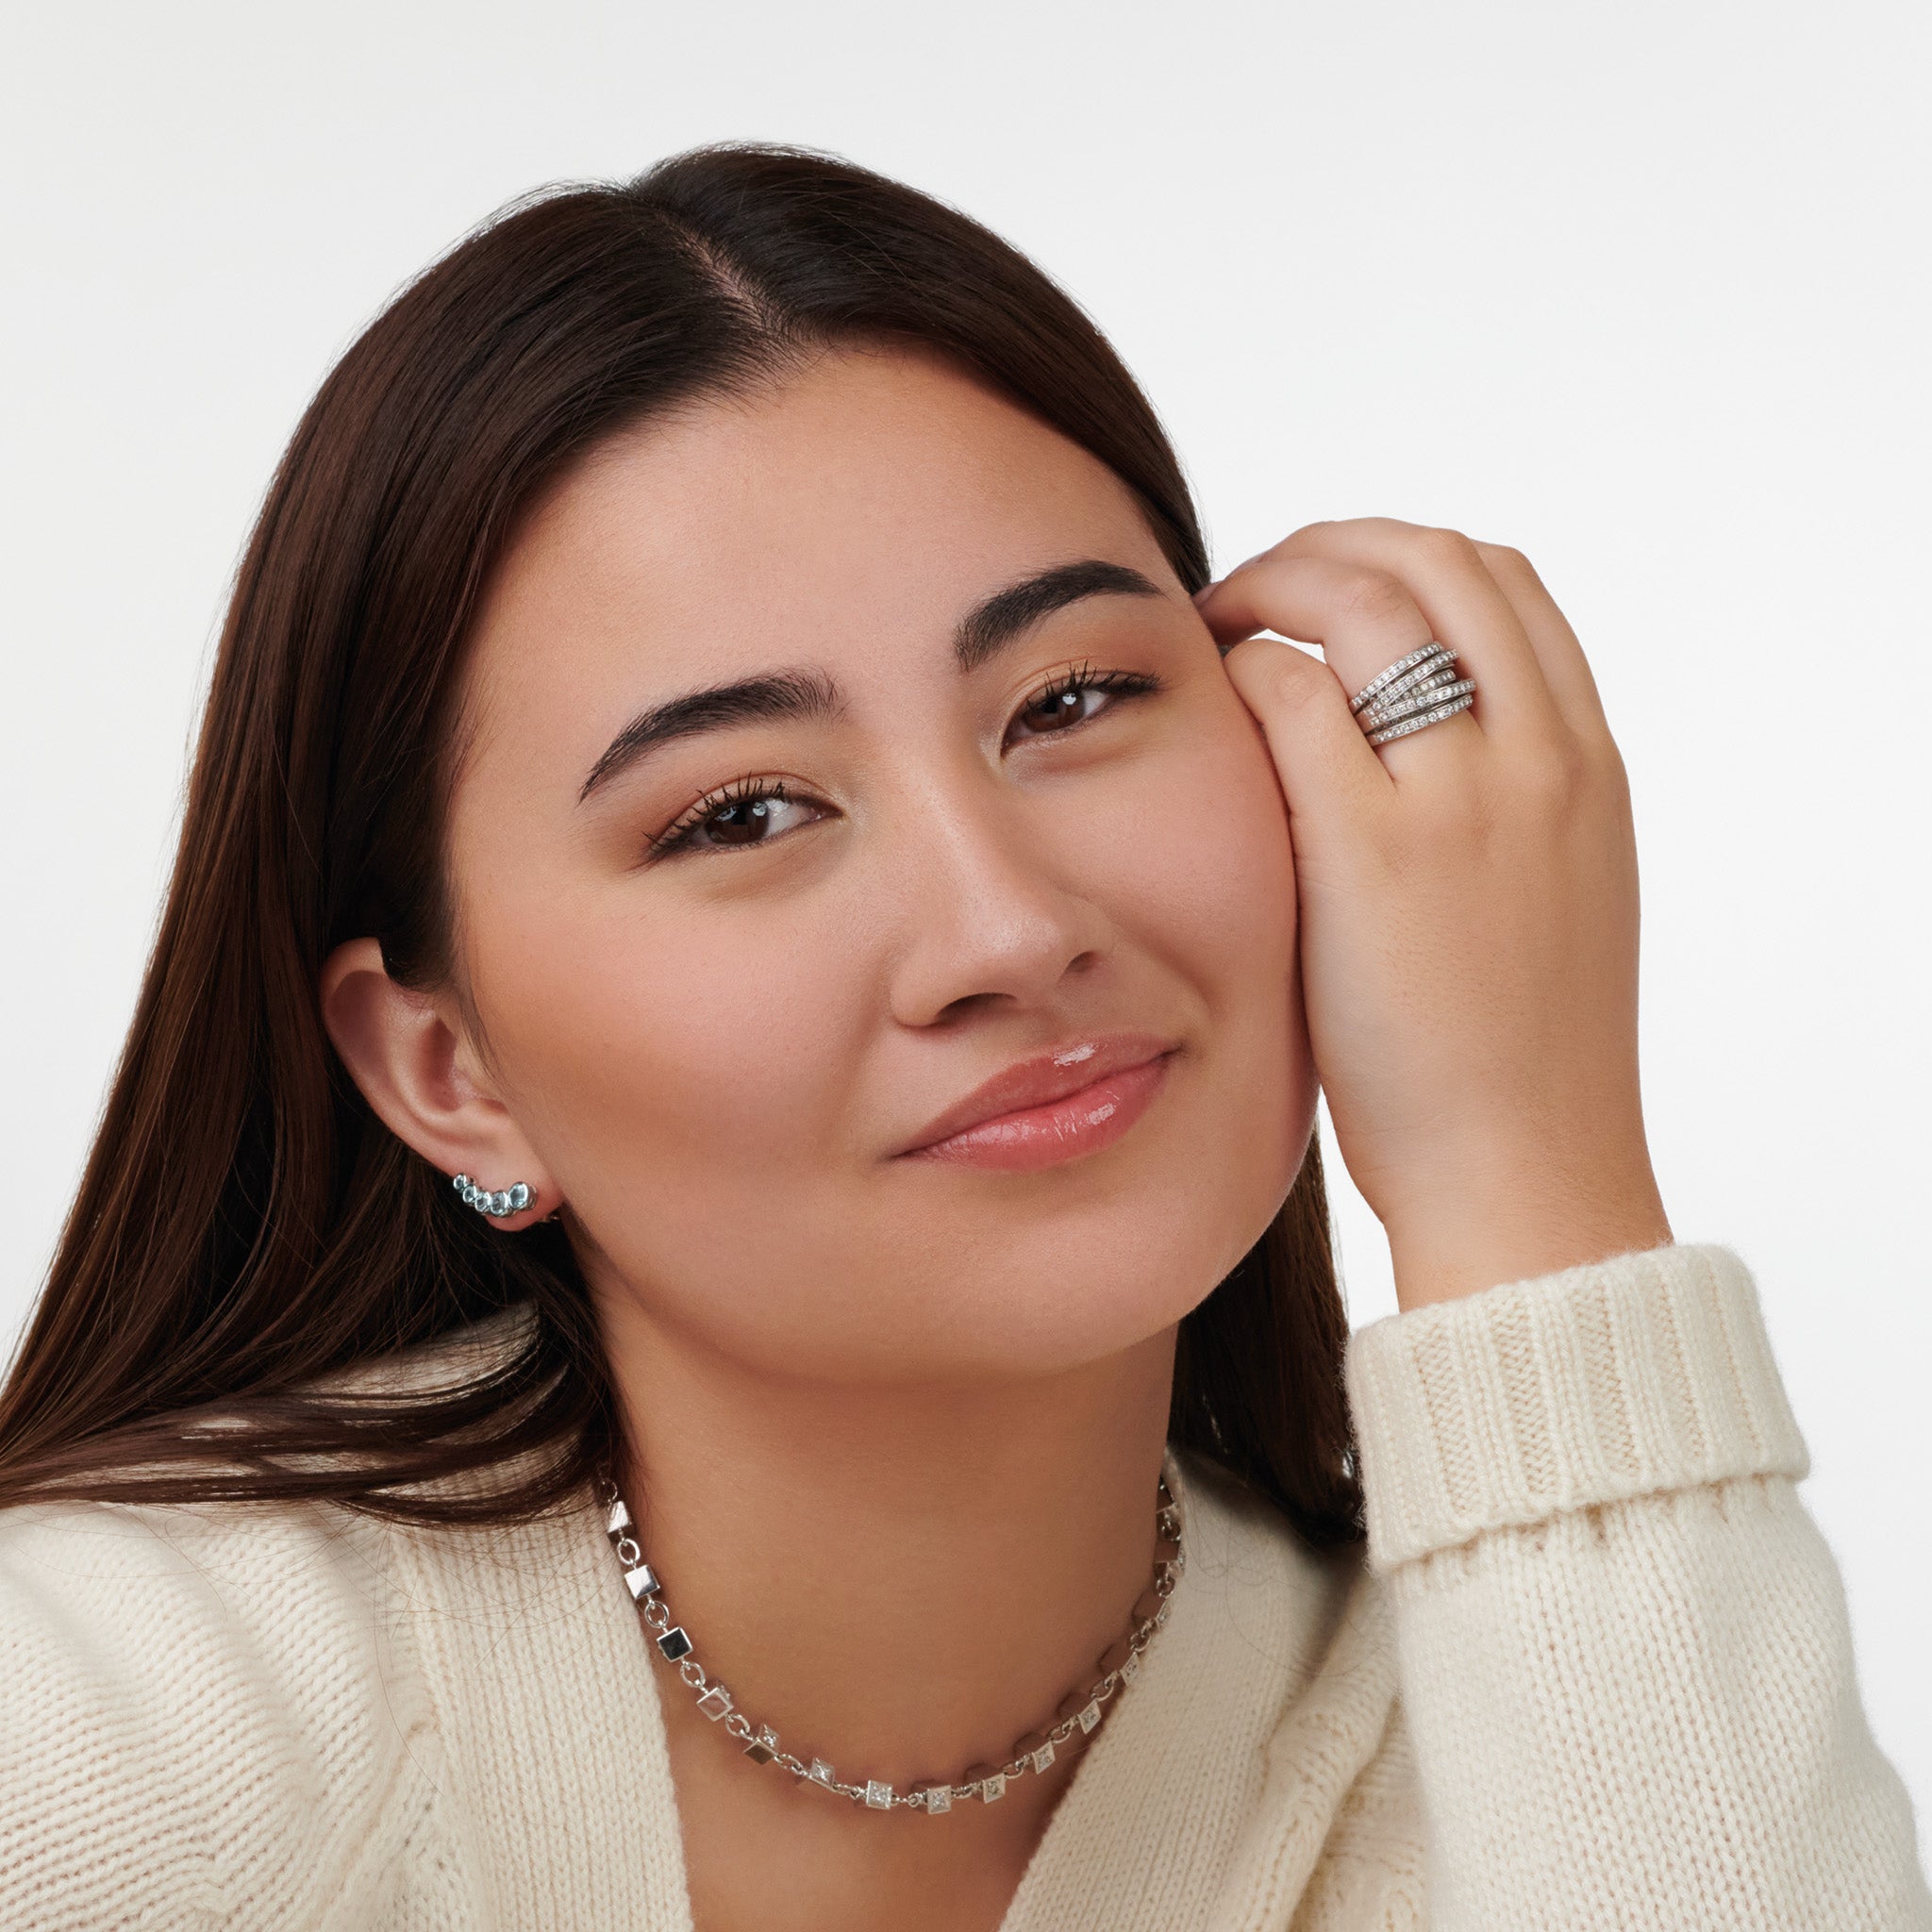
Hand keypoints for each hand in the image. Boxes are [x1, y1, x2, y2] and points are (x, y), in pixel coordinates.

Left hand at [1197, 518, 1670, 1310]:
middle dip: (1328, 546)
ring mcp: (1463, 796)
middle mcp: (1541, 755)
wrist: (1527, 1170)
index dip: (1401, 558)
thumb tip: (1409, 741)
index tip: (1328, 591)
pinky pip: (1290, 696)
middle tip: (1253, 591)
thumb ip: (1502, 803)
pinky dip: (1242, 675)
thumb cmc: (1519, 1058)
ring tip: (1215, 628)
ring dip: (1272, 587)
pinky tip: (1211, 709)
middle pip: (1433, 559)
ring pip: (1362, 601)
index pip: (1503, 582)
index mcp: (1588, 762)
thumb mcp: (1554, 896)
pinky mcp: (1374, 849)